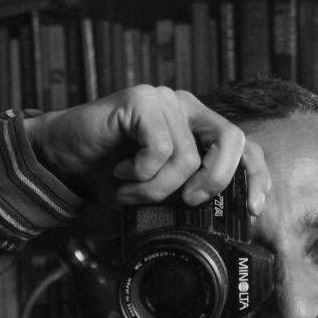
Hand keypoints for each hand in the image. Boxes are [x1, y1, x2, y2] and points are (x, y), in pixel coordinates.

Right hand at [25, 85, 268, 214]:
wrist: (61, 163)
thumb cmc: (109, 178)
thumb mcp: (160, 193)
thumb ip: (191, 194)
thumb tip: (228, 218)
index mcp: (198, 127)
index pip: (245, 145)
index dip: (256, 176)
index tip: (253, 210)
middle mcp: (186, 107)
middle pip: (230, 140)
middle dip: (214, 181)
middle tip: (186, 201)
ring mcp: (164, 100)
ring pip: (188, 155)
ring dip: (157, 188)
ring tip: (131, 191)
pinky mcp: (141, 99)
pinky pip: (160, 147)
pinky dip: (142, 172)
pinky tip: (121, 173)